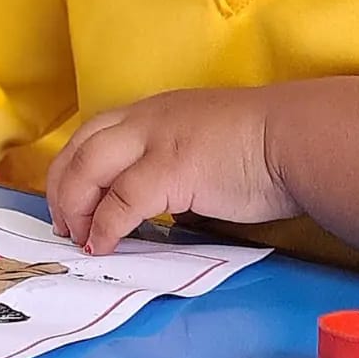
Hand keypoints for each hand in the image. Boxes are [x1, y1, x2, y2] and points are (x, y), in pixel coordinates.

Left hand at [45, 87, 301, 254]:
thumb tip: (162, 207)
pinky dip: (105, 226)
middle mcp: (146, 119)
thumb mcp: (203, 144)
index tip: (70, 202)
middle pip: (79, 149)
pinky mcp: (169, 168)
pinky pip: (121, 200)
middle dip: (62, 190)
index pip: (93, 133)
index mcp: (154, 112)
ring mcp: (155, 141)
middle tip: (64, 226)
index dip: (72, 169)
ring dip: (74, 207)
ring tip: (78, 238)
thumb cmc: (263, 146)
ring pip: (88, 168)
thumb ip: (174, 165)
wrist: (296, 137)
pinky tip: (104, 244)